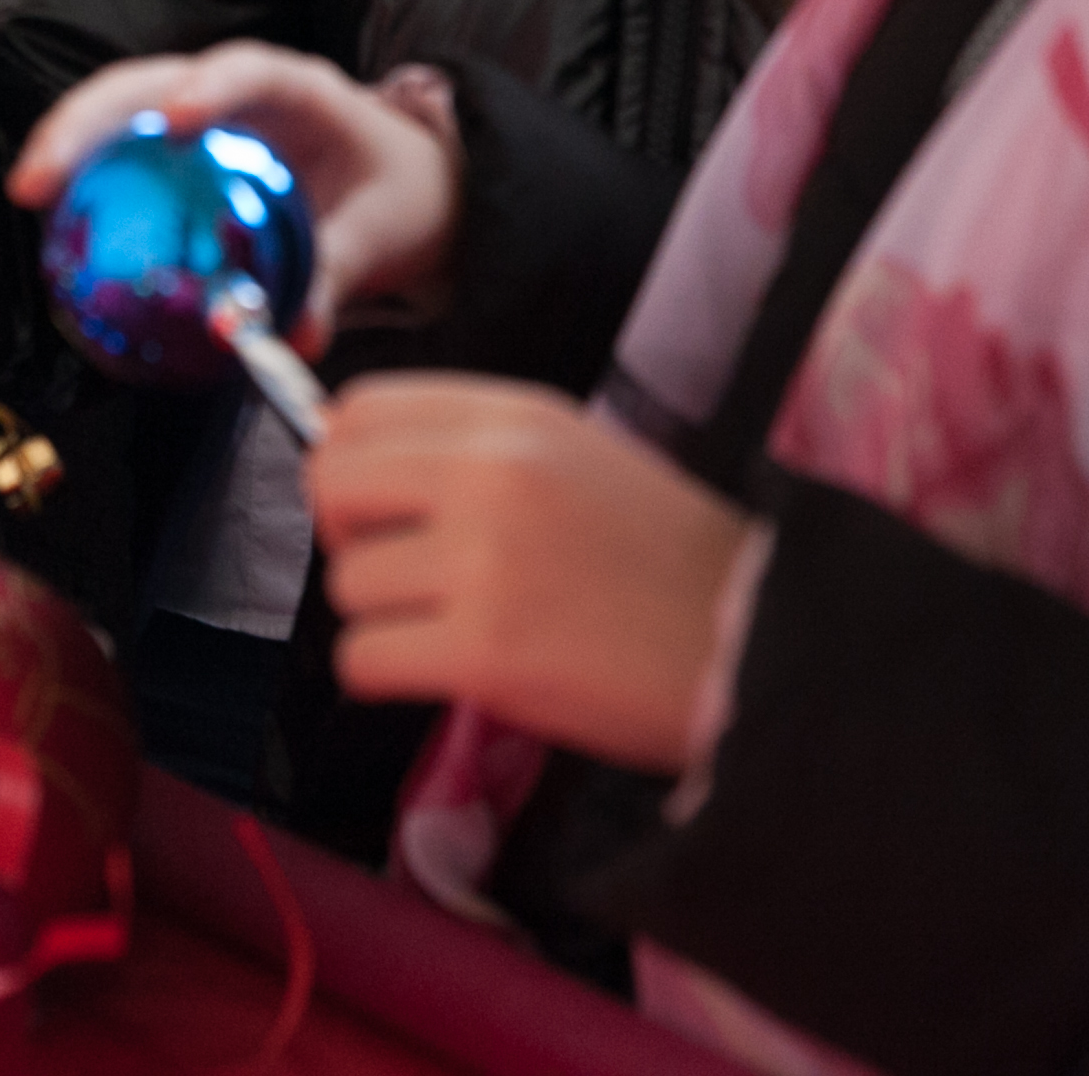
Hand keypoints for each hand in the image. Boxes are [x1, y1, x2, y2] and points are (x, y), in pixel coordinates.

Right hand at [8, 43, 459, 350]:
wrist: (400, 185)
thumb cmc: (395, 194)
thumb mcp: (381, 237)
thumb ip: (336, 280)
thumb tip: (292, 339)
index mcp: (302, 91)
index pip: (250, 70)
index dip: (211, 86)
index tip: (176, 120)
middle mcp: (238, 89)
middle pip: (152, 80)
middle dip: (91, 118)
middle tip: (42, 176)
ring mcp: (200, 113)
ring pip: (121, 105)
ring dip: (70, 140)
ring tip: (28, 192)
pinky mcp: (178, 149)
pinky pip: (124, 150)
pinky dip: (87, 175)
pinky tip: (54, 220)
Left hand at [308, 373, 756, 774]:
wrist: (759, 645)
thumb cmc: (668, 564)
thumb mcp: (576, 459)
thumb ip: (473, 452)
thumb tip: (354, 472)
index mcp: (515, 417)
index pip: (358, 411)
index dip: (350, 468)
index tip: (380, 512)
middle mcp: (490, 471)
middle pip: (329, 486)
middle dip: (349, 539)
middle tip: (404, 578)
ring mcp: (484, 559)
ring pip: (346, 584)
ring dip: (385, 618)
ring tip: (458, 630)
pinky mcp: (484, 650)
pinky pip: (361, 659)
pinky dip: (388, 676)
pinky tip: (452, 674)